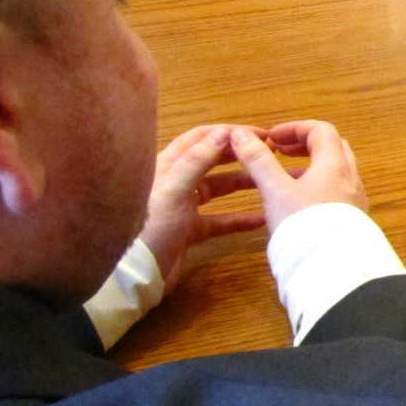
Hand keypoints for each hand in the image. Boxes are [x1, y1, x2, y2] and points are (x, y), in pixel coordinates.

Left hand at [138, 125, 265, 288]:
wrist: (137, 273)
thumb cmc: (152, 226)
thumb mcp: (174, 190)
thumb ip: (198, 161)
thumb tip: (224, 132)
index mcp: (167, 165)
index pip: (200, 138)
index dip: (229, 132)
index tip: (259, 134)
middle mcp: (175, 181)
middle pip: (211, 161)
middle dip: (238, 155)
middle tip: (268, 152)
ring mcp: (183, 206)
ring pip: (217, 189)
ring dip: (241, 184)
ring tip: (268, 181)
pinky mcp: (190, 230)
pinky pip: (219, 220)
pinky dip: (239, 219)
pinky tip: (260, 219)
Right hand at [230, 121, 366, 234]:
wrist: (333, 269)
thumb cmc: (304, 225)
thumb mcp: (275, 190)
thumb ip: (259, 161)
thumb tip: (240, 134)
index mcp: (335, 165)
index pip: (321, 130)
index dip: (294, 128)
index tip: (272, 139)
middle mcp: (351, 178)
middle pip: (332, 148)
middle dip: (305, 145)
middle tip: (280, 152)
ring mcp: (356, 200)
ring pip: (336, 172)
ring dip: (311, 167)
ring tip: (284, 177)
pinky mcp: (354, 219)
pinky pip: (338, 192)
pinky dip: (319, 186)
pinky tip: (300, 203)